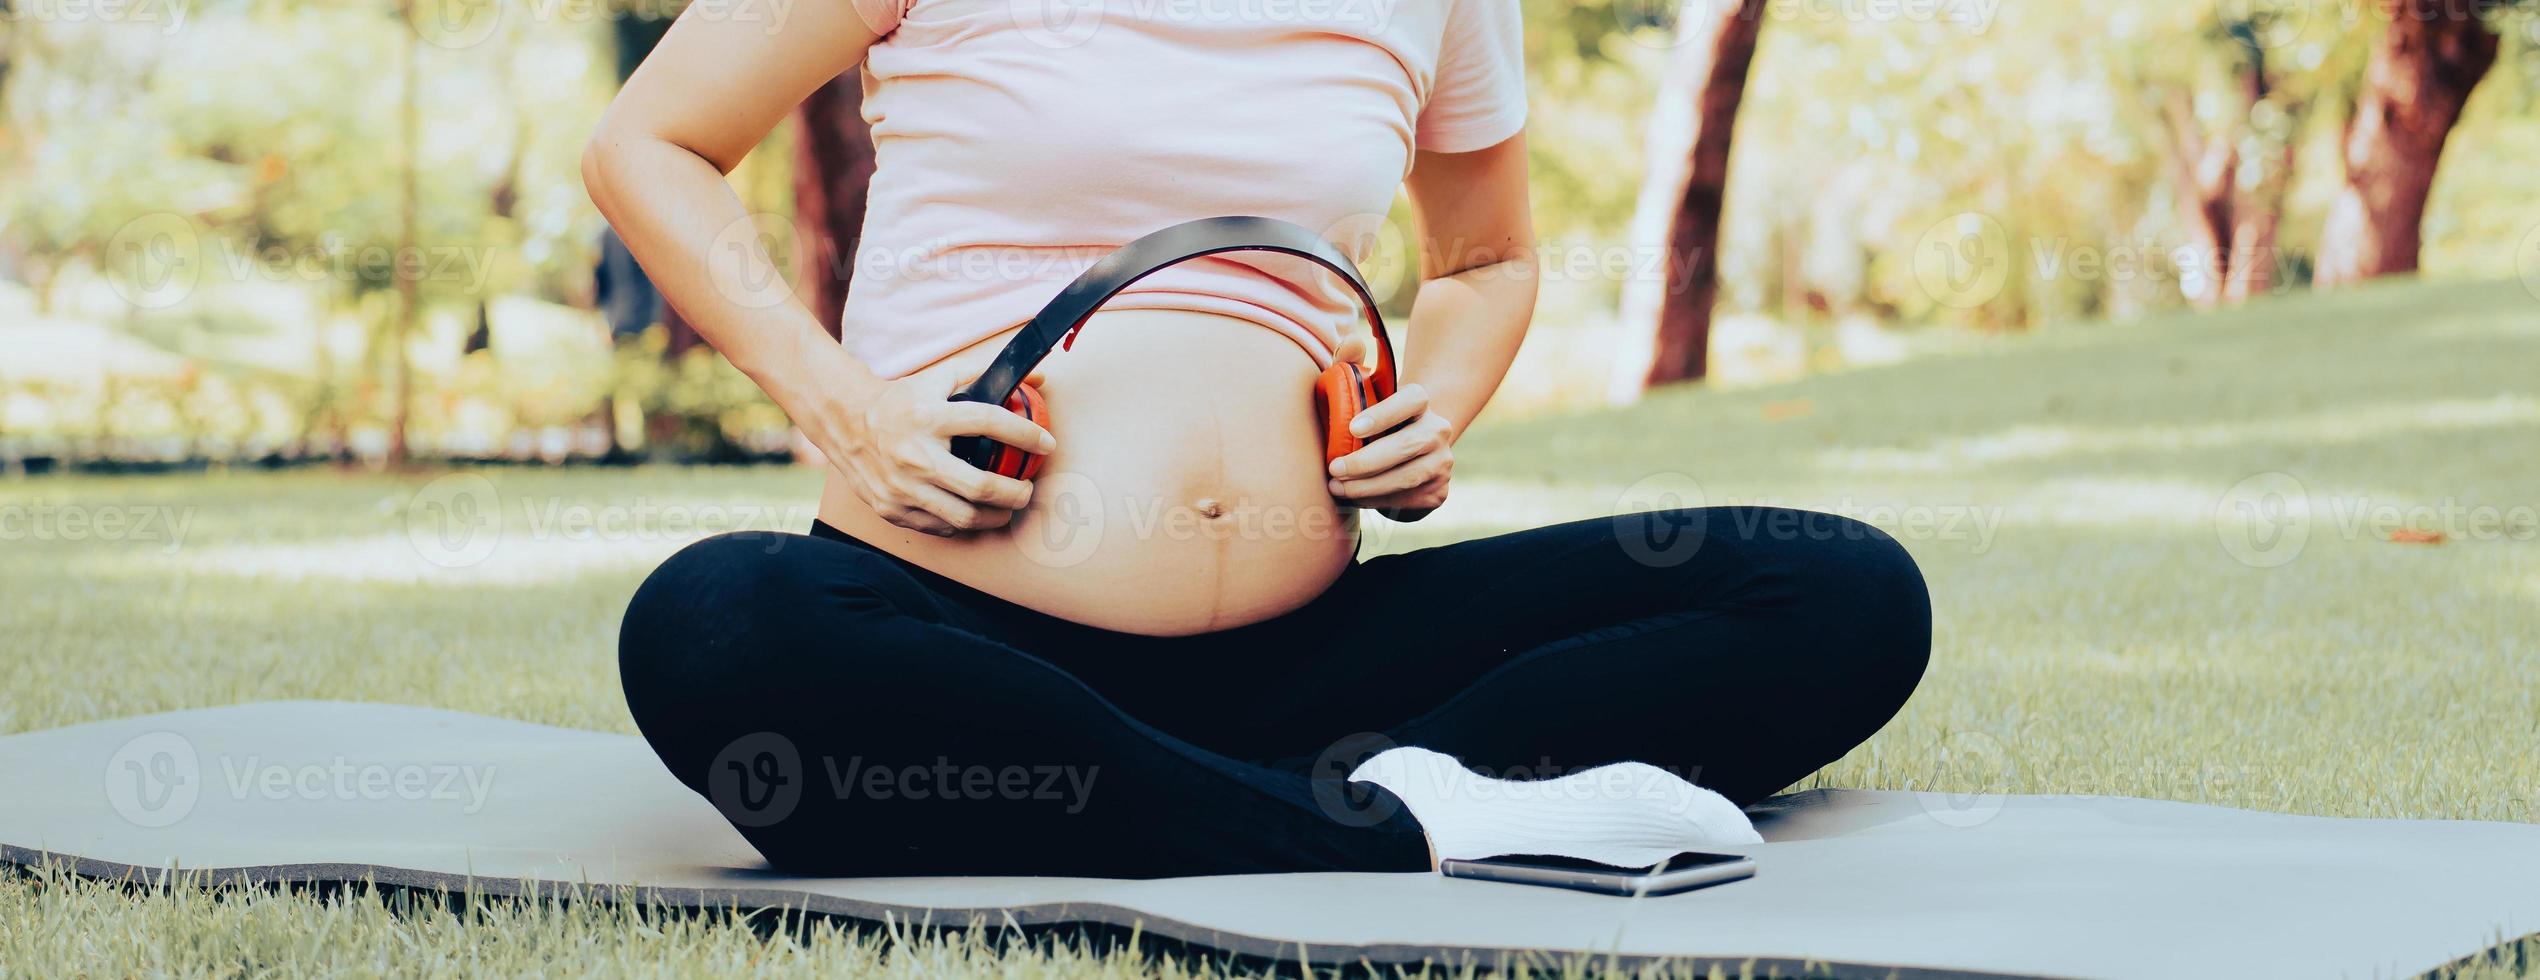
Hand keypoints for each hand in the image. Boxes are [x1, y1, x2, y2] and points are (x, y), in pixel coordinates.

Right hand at [819, 371, 1055, 535]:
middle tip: (1027, 490)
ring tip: (1007, 508)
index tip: (1047, 444)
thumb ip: (985, 373)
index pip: (989, 422)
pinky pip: (938, 526)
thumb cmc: (900, 401)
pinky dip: (962, 523)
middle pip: (981, 486)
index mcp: (929, 417)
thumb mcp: (938, 378)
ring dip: (996, 516)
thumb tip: (1039, 380)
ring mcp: (902, 486)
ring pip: (963, 516)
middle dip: (1016, 493)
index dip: (1026, 434)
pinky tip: (972, 513)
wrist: (844, 422)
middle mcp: (916, 454)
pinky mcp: (892, 508)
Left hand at [1326, 352, 1451, 521]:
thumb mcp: (1359, 390)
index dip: (1383, 414)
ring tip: (1337, 488)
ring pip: (1406, 478)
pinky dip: (1375, 502)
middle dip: (1366, 462)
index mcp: (1419, 400)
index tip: (1352, 428)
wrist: (1401, 451)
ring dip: (1367, 487)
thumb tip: (1351, 342)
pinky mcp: (1437, 492)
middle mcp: (1438, 429)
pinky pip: (1407, 501)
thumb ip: (1350, 363)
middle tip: (1334, 469)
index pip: (1409, 400)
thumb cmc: (1370, 417)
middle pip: (1406, 446)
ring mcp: (1442, 463)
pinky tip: (1353, 497)